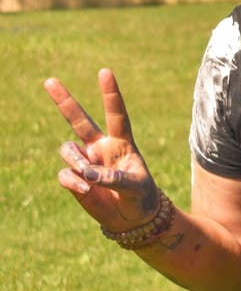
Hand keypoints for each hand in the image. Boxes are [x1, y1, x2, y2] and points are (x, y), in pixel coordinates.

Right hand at [44, 69, 159, 230]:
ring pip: (68, 150)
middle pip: (79, 120)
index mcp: (122, 142)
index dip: (111, 94)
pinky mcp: (76, 178)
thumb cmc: (141, 197)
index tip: (105, 72)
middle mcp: (101, 147)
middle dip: (65, 101)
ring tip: (87, 176)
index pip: (116, 114)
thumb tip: (88, 173)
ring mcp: (86, 162)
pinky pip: (66, 174)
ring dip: (74, 161)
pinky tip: (86, 189)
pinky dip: (73, 181)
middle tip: (49, 81)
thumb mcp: (137, 187)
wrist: (132, 218)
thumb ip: (115, 178)